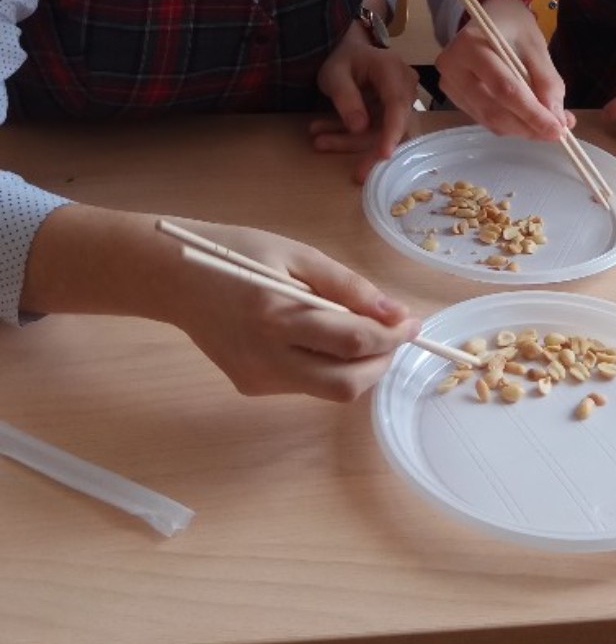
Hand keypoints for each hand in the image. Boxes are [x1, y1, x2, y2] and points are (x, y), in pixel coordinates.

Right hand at [171, 219, 419, 400]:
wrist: (174, 279)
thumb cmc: (237, 254)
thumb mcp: (296, 254)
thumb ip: (346, 285)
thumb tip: (393, 313)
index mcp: (276, 316)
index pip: (352, 341)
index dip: (392, 335)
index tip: (413, 320)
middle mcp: (266, 357)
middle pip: (346, 384)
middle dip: (381, 361)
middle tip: (394, 333)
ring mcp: (257, 379)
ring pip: (329, 389)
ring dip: (357, 365)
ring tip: (357, 329)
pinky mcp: (250, 387)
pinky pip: (305, 384)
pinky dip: (327, 365)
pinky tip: (319, 337)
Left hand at [310, 20, 417, 181]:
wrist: (347, 50)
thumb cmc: (342, 58)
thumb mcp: (334, 74)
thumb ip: (346, 98)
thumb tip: (359, 127)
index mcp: (392, 70)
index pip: (398, 104)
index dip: (392, 131)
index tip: (383, 155)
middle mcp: (404, 86)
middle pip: (396, 125)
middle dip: (372, 150)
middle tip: (356, 174)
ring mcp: (399, 102)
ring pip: (382, 132)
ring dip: (351, 142)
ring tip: (318, 141)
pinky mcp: (390, 115)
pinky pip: (374, 132)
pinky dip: (350, 138)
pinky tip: (323, 136)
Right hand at [434, 0, 573, 141]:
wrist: (491, 17)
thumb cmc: (513, 27)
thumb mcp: (536, 47)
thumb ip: (547, 82)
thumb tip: (558, 121)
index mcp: (471, 46)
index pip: (504, 89)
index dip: (532, 114)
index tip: (558, 130)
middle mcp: (452, 68)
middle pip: (493, 109)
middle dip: (528, 126)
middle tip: (557, 132)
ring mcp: (449, 84)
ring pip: (489, 119)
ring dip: (521, 128)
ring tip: (546, 126)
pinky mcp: (454, 96)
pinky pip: (484, 118)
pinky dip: (509, 124)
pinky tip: (527, 119)